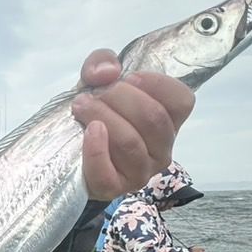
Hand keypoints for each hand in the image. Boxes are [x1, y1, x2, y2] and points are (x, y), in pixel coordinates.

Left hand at [70, 51, 194, 199]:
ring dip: (101, 117)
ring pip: (130, 142)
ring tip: (80, 106)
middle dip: (118, 97)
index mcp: (168, 121)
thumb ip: (101, 63)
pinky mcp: (114, 188)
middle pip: (153, 118)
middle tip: (93, 93)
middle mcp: (162, 149)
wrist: (69, 152)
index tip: (128, 78)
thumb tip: (108, 72)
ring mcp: (141, 172)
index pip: (182, 101)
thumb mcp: (97, 80)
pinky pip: (108, 172)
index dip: (156, 84)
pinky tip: (88, 132)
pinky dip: (95, 150)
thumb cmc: (95, 113)